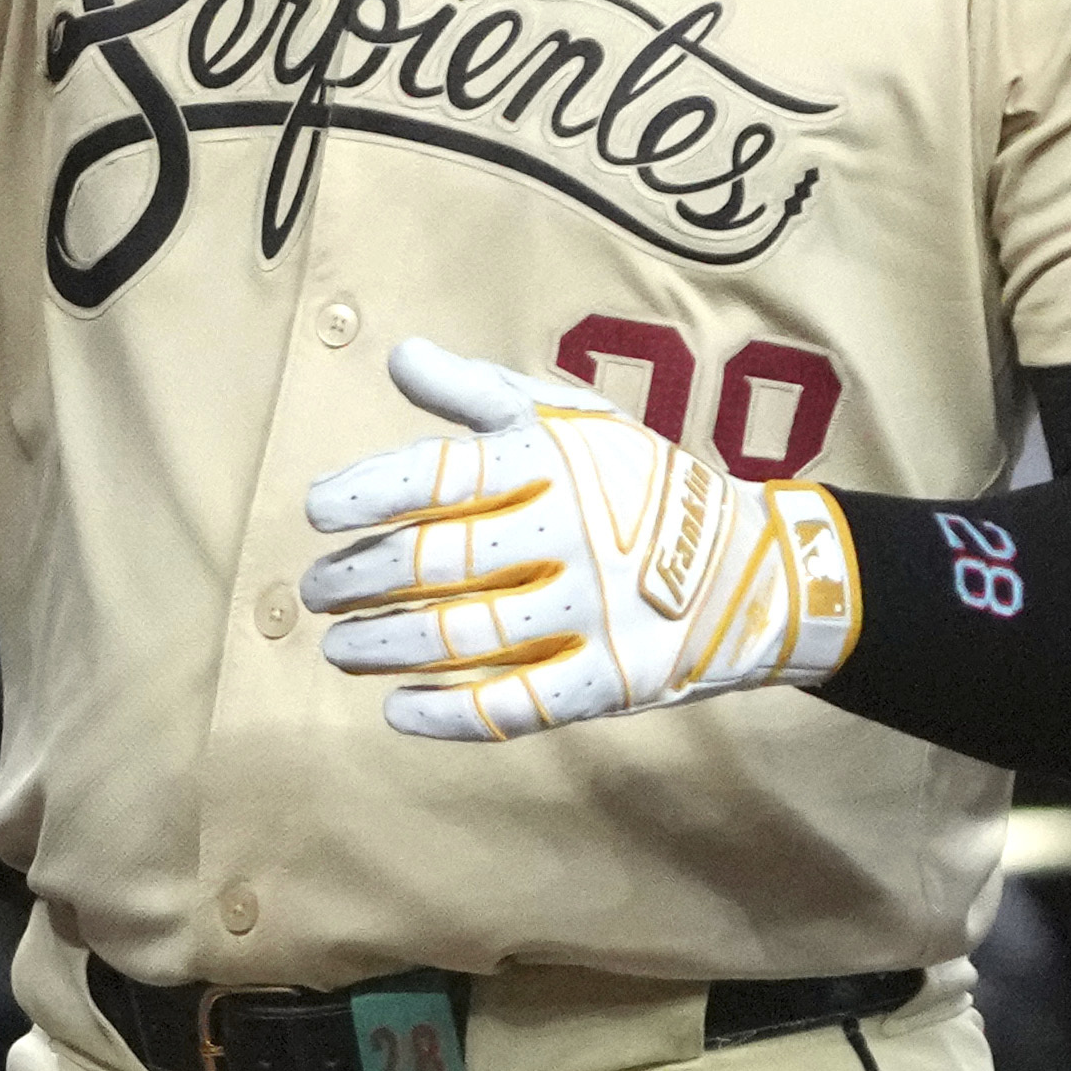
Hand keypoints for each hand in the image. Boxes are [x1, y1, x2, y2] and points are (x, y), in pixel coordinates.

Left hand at [298, 336, 860, 739]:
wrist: (755, 565)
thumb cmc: (638, 484)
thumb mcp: (572, 419)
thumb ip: (479, 392)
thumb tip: (398, 356)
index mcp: (554, 463)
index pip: (444, 475)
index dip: (371, 491)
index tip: (315, 512)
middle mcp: (573, 533)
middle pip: (440, 562)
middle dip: (361, 579)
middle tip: (315, 592)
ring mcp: (595, 610)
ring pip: (465, 635)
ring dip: (386, 646)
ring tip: (338, 649)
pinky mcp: (613, 678)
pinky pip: (519, 704)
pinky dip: (451, 714)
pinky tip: (398, 709)